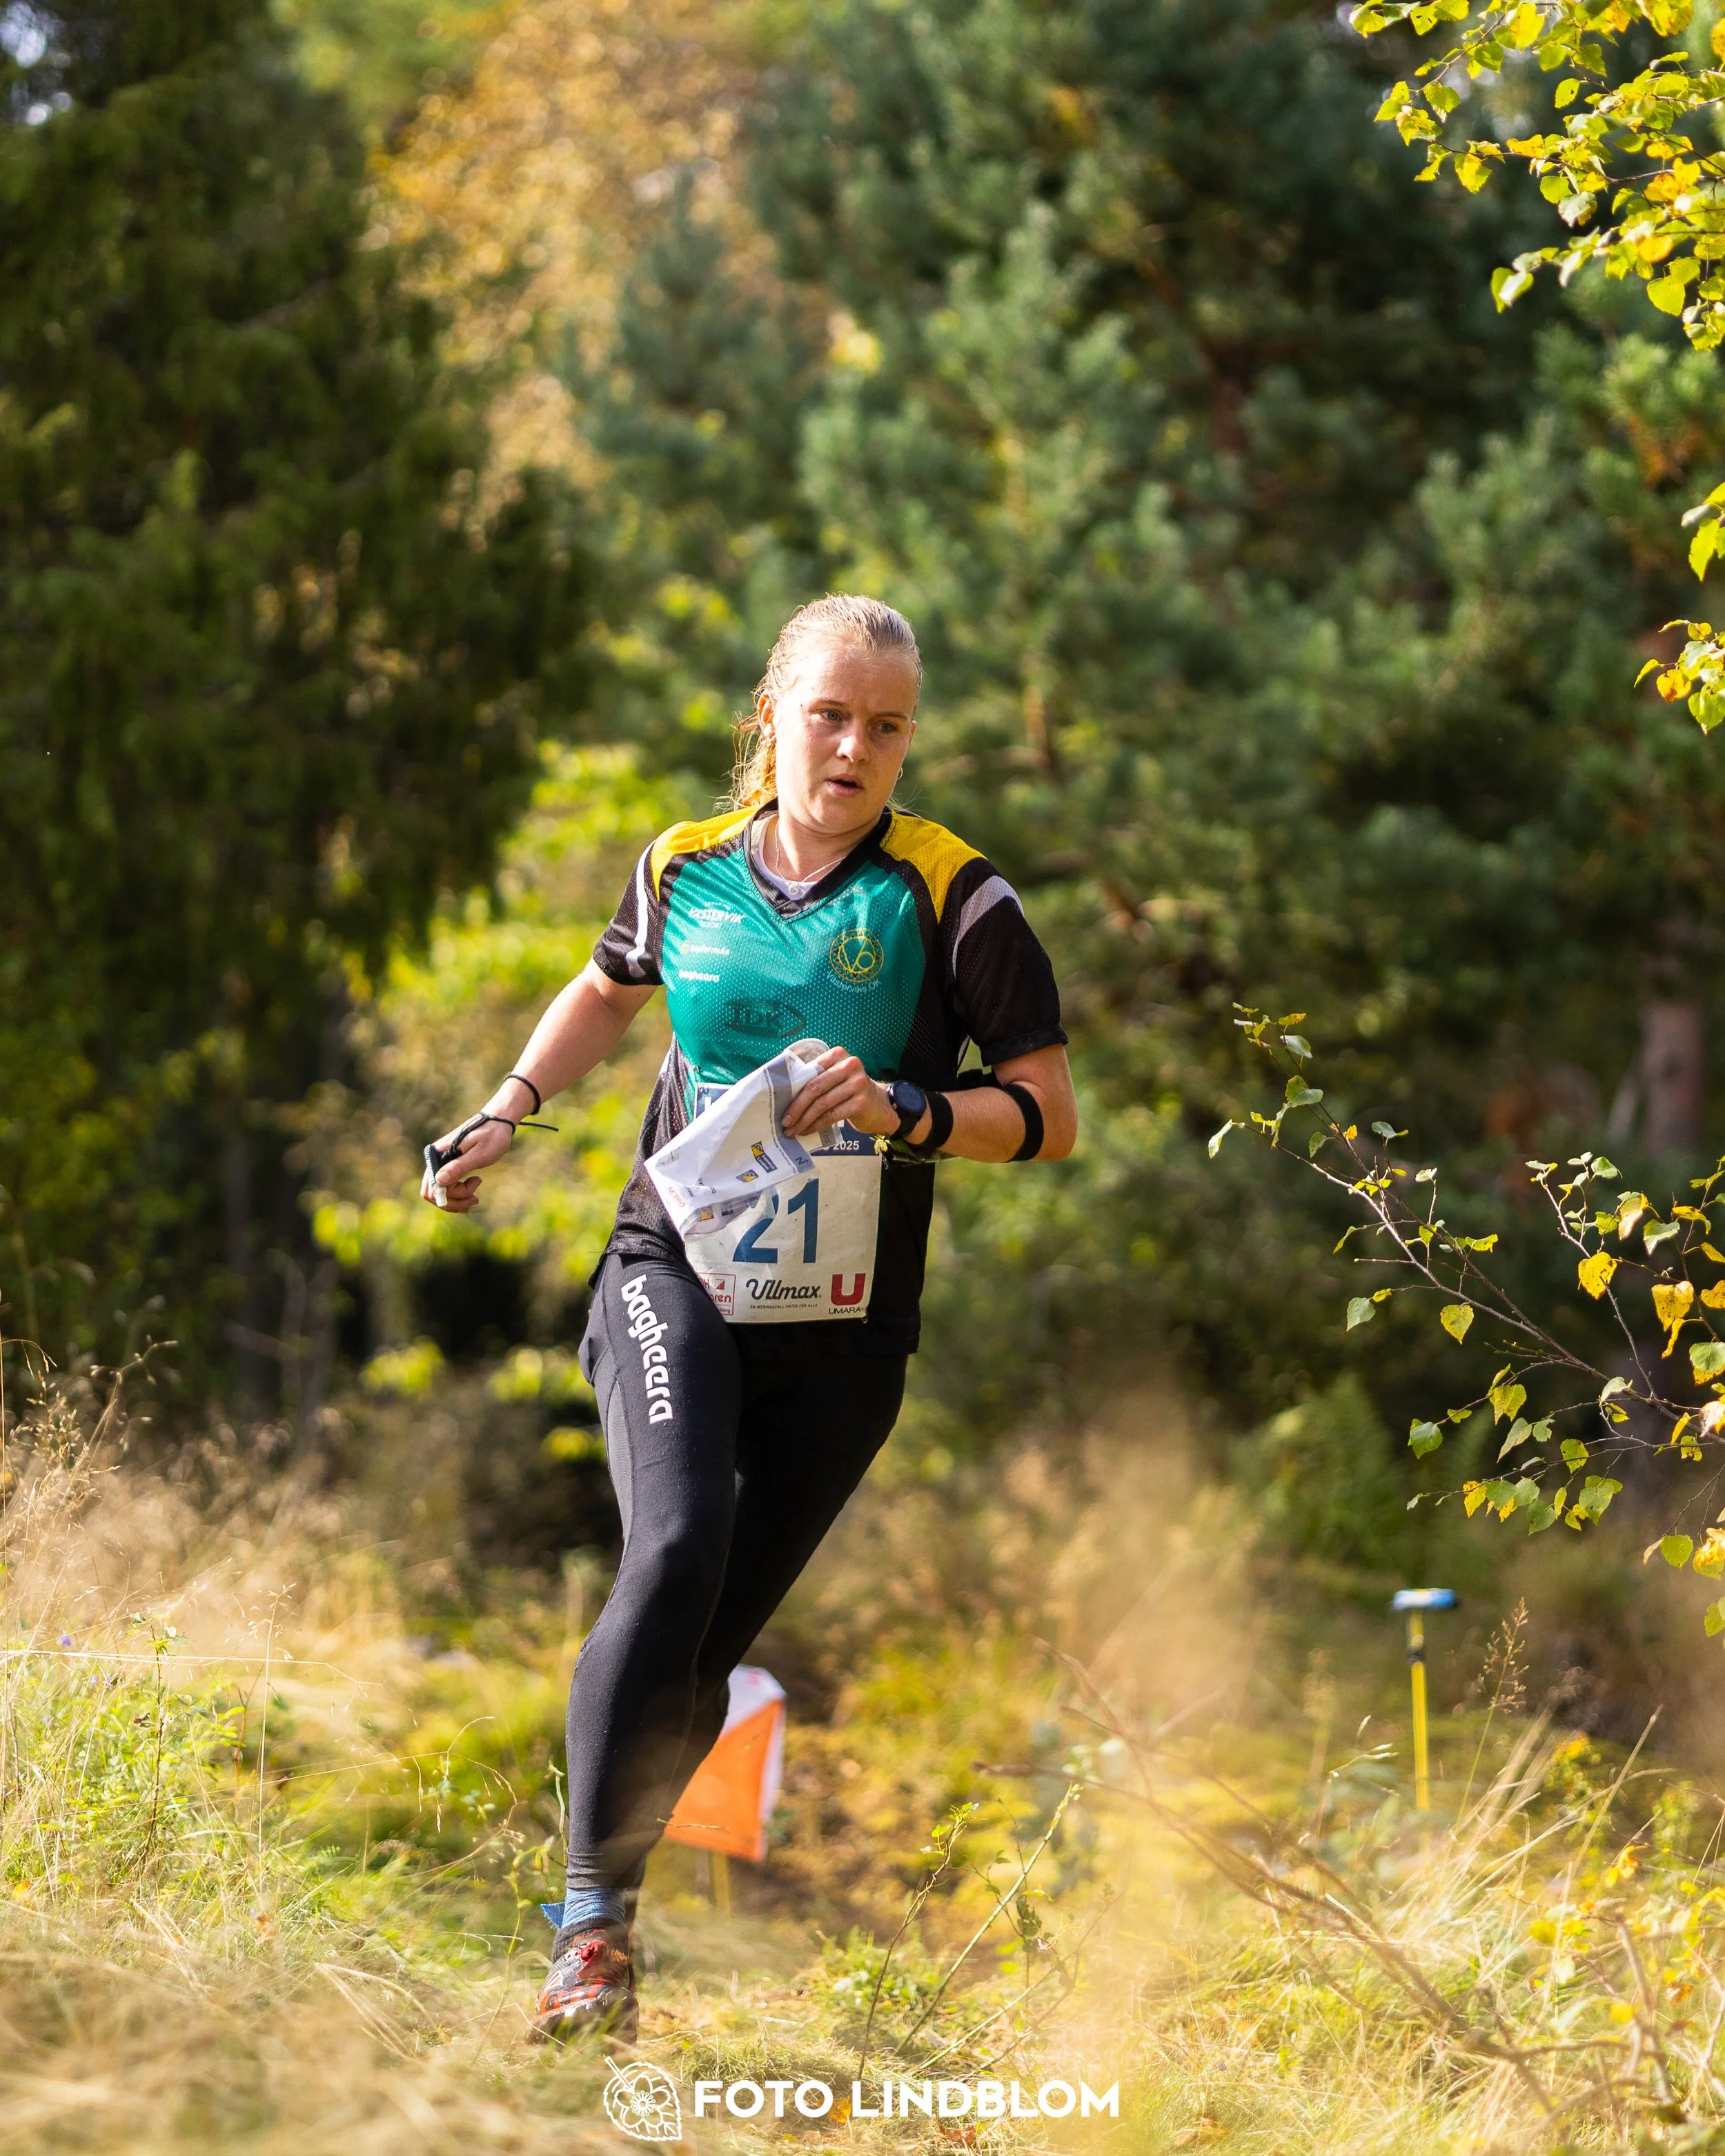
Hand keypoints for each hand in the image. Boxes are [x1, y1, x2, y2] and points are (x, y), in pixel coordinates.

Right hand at [419, 1115, 514, 1211]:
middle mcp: (435, 1159)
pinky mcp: (447, 1165)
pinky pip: (445, 1187)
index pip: (433, 1186)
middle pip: (433, 1192)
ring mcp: (440, 1163)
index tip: (473, 1193)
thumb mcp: (479, 1154)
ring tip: (475, 1198)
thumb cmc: (491, 1136)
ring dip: (456, 1200)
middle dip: (453, 1201)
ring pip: (439, 1192)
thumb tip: (439, 1181)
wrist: (498, 1123)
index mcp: (439, 1154)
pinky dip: (457, 1195)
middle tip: (475, 1198)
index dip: (450, 1197)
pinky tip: (471, 1195)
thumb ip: (458, 1167)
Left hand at [782, 1046, 897, 1139]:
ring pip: (822, 1104)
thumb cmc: (849, 1090)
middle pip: (814, 1088)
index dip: (792, 1089)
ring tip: (793, 1129)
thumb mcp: (835, 1076)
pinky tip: (807, 1130)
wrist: (878, 1105)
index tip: (780, 1103)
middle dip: (796, 1107)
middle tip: (785, 1121)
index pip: (810, 1072)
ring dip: (804, 1119)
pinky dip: (816, 1124)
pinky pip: (831, 1115)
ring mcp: (857, 1084)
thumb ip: (815, 1077)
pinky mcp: (861, 1103)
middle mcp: (849, 1065)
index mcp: (838, 1054)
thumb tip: (784, 1093)